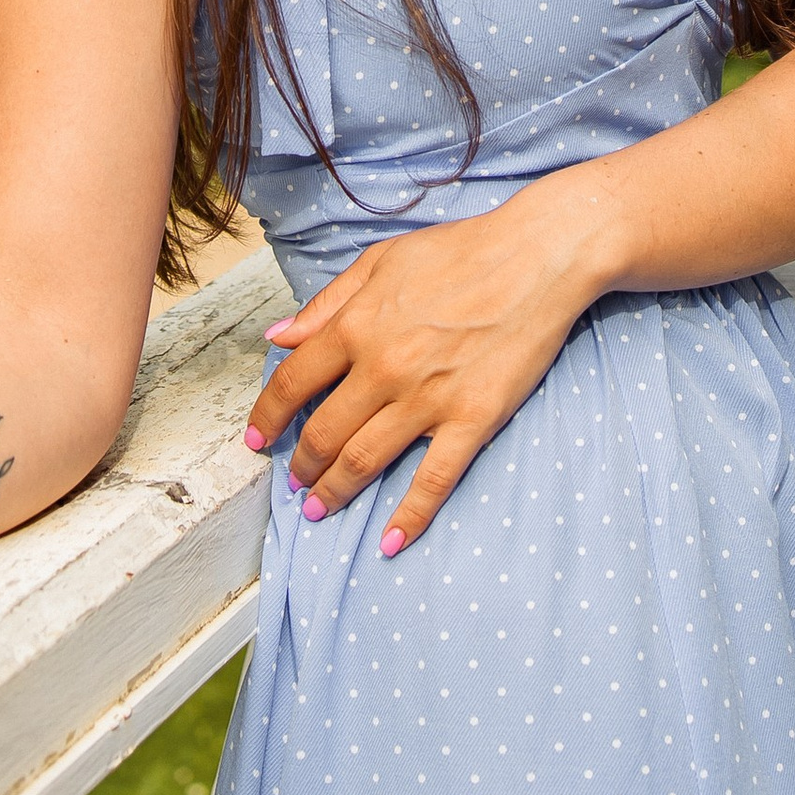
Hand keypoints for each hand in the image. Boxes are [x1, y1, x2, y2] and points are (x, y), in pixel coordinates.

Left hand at [244, 190, 612, 555]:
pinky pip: (434, 478)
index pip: (293, 383)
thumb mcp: (381, 261)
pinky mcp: (472, 419)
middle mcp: (383, 368)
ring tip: (319, 508)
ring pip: (365, 461)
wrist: (537, 257)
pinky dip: (409, 516)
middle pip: (324, 433)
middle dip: (302, 466)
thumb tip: (278, 337)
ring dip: (335, 492)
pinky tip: (390, 542)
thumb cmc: (459, 252)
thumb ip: (328, 303)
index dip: (268, 416)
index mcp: (356, 326)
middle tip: (295, 484)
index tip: (257, 439)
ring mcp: (427, 399)